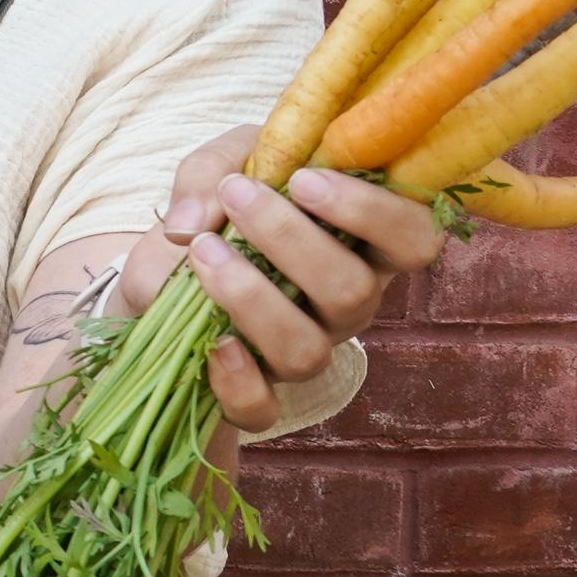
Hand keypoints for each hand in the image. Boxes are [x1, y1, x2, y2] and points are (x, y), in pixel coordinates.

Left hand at [126, 124, 445, 430]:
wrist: (163, 270)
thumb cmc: (217, 210)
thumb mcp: (218, 168)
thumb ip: (211, 172)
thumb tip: (190, 227)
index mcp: (361, 247)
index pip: (414, 239)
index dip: (373, 212)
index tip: (303, 179)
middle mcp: (346, 306)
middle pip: (354, 291)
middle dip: (291, 238)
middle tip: (237, 194)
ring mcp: (305, 351)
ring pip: (308, 350)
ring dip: (253, 298)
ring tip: (202, 249)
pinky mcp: (256, 391)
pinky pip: (261, 408)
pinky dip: (237, 380)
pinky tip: (212, 341)